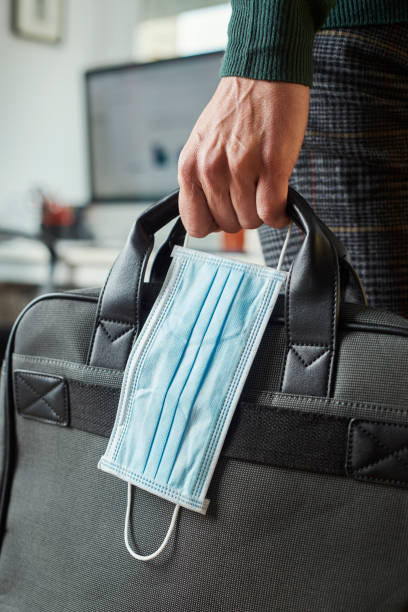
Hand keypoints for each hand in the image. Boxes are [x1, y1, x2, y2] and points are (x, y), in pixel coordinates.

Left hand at [177, 76, 309, 236]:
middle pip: (228, 225)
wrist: (264, 73)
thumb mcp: (203, 146)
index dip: (214, 223)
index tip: (226, 213)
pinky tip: (282, 203)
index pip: (195, 223)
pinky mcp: (271, 165)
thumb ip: (202, 179)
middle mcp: (210, 169)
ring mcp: (240, 168)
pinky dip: (280, 215)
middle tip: (252, 195)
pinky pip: (272, 211)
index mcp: (190, 166)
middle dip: (243, 215)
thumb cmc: (237, 110)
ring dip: (263, 213)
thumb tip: (213, 214)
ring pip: (252, 221)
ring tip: (267, 190)